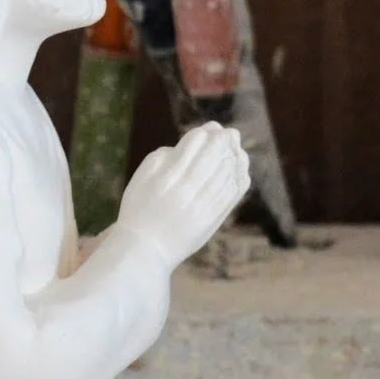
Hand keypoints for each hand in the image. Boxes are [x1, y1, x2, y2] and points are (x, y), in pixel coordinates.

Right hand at [116, 123, 251, 266]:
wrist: (147, 249)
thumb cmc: (139, 209)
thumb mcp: (142, 176)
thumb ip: (164, 156)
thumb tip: (188, 145)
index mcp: (169, 174)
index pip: (197, 142)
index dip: (207, 132)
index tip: (210, 129)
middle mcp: (189, 187)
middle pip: (217, 153)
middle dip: (226, 139)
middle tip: (229, 134)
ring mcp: (205, 203)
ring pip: (230, 170)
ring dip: (236, 155)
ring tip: (235, 148)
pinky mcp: (215, 217)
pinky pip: (235, 191)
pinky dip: (240, 175)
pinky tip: (240, 168)